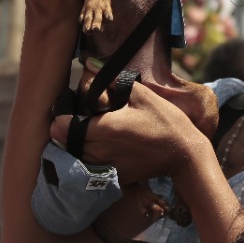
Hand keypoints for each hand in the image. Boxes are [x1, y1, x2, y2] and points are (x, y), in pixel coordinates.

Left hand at [50, 83, 207, 185]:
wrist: (183, 154)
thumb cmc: (165, 122)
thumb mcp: (142, 95)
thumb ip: (113, 81)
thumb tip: (90, 64)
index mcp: (103, 128)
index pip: (60, 127)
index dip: (61, 117)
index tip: (71, 110)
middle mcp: (98, 151)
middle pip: (63, 143)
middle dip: (67, 130)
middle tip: (81, 119)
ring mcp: (105, 167)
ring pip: (73, 156)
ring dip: (75, 145)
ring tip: (91, 132)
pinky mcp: (113, 178)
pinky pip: (89, 168)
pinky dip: (89, 158)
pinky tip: (104, 147)